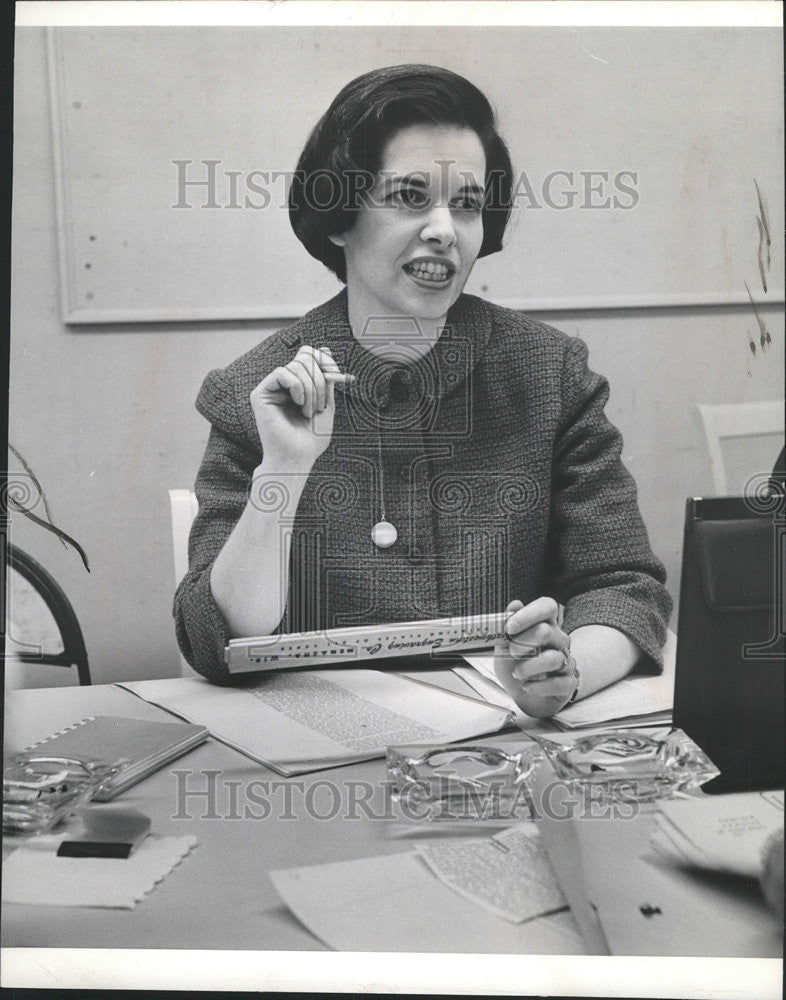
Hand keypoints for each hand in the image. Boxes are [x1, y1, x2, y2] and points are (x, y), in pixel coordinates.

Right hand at [250, 345, 353, 469]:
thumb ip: (326, 377)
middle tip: (320, 405)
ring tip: (309, 411)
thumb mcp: (327, 403)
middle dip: (319, 379)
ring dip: (310, 388)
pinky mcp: (260, 394)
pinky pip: (282, 373)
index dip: (326, 360)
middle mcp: (283, 385)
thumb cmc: (312, 438)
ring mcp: (271, 389)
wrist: (297, 457)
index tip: (340, 376)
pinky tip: (298, 404)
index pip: (310, 356)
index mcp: (298, 385)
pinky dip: (296, 387)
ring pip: (295, 366)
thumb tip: (324, 348)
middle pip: (304, 358)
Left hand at [494, 597, 579, 717]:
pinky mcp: (569, 682)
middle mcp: (559, 640)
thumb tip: (514, 604)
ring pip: (552, 658)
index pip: (547, 607)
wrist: (524, 695)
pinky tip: (528, 686)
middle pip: (546, 632)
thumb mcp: (505, 646)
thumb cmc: (515, 665)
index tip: (510, 627)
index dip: (529, 614)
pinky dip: (539, 686)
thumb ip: (508, 627)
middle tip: (512, 652)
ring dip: (528, 667)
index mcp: (544, 624)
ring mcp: (566, 661)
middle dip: (523, 642)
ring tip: (517, 673)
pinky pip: (559, 683)